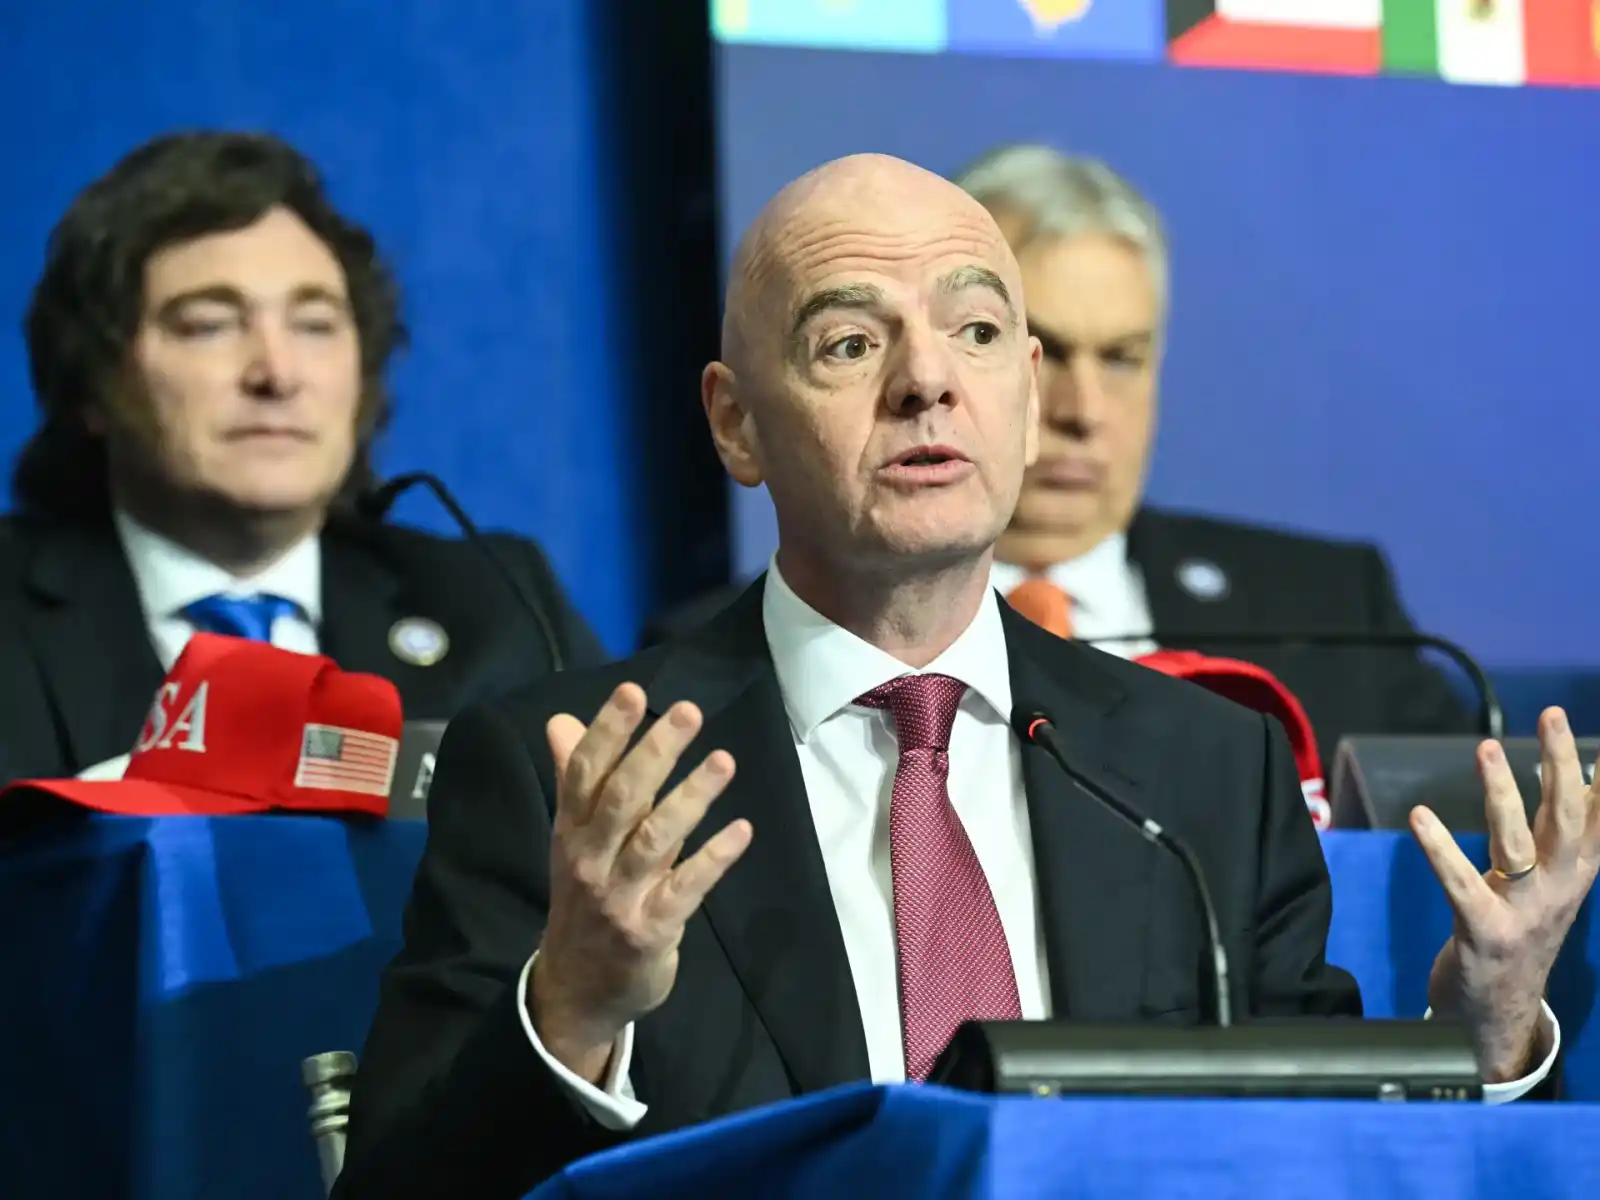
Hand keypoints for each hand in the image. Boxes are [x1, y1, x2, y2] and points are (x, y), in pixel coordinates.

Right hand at [530, 683, 751, 1083]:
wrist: (576, 991)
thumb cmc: (585, 900)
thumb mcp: (572, 841)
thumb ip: (574, 778)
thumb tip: (562, 720)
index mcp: (571, 831)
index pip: (583, 774)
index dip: (606, 732)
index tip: (631, 691)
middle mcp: (590, 860)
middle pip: (621, 799)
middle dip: (654, 753)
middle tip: (689, 712)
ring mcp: (620, 897)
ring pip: (655, 839)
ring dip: (691, 797)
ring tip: (724, 761)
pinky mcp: (651, 930)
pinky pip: (685, 889)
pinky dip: (713, 858)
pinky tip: (742, 830)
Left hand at [1411, 707, 1599, 1080]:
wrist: (1499, 1017)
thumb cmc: (1518, 934)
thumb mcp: (1547, 883)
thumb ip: (1557, 834)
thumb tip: (1573, 776)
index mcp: (1575, 875)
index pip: (1598, 818)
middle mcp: (1558, 890)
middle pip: (1565, 819)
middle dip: (1561, 764)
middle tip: (1553, 715)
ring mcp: (1524, 913)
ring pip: (1517, 843)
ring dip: (1502, 794)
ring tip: (1487, 749)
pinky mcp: (1485, 933)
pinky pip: (1461, 884)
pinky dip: (1440, 849)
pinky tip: (1420, 817)